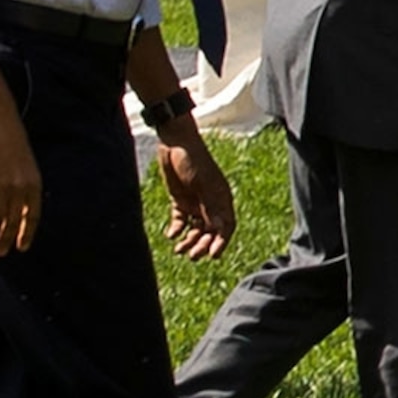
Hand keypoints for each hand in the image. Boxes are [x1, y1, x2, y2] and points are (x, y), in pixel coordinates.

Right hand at [0, 94, 41, 253]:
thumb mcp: (25, 162)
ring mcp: (2, 183)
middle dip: (5, 238)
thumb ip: (23, 183)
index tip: (21, 247)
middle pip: (12, 219)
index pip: (32, 216)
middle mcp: (20, 186)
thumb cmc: (12, 139)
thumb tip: (17, 204)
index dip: (25, 233)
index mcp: (34, 182)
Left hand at [153, 127, 233, 259]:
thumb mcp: (203, 184)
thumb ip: (210, 206)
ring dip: (189, 241)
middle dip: (202, 245)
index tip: (214, 255)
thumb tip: (219, 229)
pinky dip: (177, 230)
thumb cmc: (194, 160)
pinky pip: (180, 221)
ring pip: (195, 230)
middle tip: (193, 255)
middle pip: (210, 232)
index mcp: (221, 200)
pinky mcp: (180, 201)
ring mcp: (195, 203)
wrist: (174, 142)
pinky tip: (171, 236)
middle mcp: (210, 204)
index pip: (226, 227)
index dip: (221, 242)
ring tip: (179, 250)